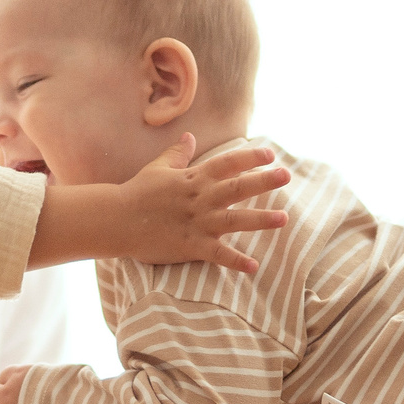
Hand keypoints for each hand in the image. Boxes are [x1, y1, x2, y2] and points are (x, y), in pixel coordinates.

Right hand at [119, 136, 289, 271]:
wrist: (116, 220)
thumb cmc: (137, 192)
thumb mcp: (158, 168)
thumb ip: (178, 154)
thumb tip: (191, 136)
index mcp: (193, 179)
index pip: (226, 164)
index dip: (248, 158)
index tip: (270, 155)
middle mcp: (199, 199)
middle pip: (237, 188)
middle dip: (263, 181)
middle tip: (286, 175)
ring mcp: (196, 223)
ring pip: (234, 219)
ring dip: (260, 220)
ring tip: (283, 219)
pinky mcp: (190, 246)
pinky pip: (218, 254)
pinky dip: (235, 261)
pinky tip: (254, 266)